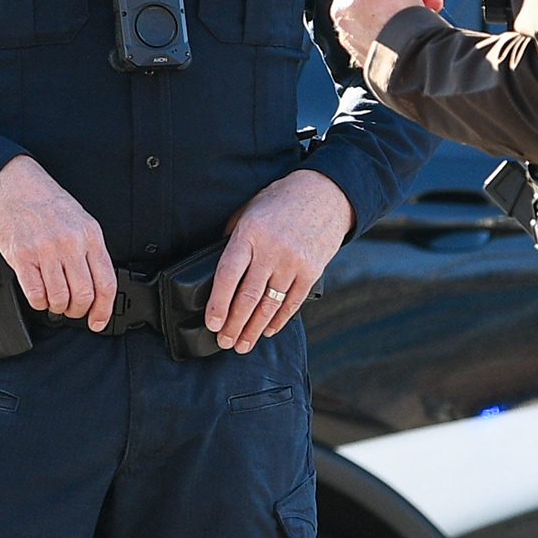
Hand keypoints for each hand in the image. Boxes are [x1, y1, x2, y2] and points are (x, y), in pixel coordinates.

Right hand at [0, 155, 114, 329]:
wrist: (12, 183)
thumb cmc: (45, 202)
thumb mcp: (79, 219)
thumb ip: (89, 250)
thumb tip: (96, 286)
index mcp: (90, 234)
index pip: (106, 282)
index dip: (104, 309)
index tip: (98, 320)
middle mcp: (70, 243)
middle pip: (83, 295)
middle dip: (78, 311)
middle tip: (72, 310)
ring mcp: (45, 250)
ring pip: (59, 298)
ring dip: (57, 307)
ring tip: (54, 300)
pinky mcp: (22, 256)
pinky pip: (35, 294)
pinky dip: (39, 302)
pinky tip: (39, 295)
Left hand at [206, 169, 351, 353]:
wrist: (326, 193)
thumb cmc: (281, 200)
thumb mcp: (249, 209)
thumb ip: (233, 237)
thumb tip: (218, 266)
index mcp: (250, 233)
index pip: (228, 275)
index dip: (218, 303)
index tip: (212, 323)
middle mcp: (272, 250)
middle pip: (248, 297)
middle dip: (233, 325)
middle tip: (224, 342)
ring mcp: (294, 262)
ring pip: (269, 305)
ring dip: (254, 329)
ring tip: (243, 344)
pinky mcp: (312, 271)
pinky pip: (292, 302)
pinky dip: (278, 320)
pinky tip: (267, 330)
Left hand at [310, 0, 441, 62]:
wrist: (412, 49)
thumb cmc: (390, 9)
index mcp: (342, 8)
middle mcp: (351, 30)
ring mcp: (369, 46)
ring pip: (395, 15)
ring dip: (416, 1)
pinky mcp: (389, 59)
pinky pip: (403, 34)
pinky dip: (416, 22)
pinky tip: (429, 16)